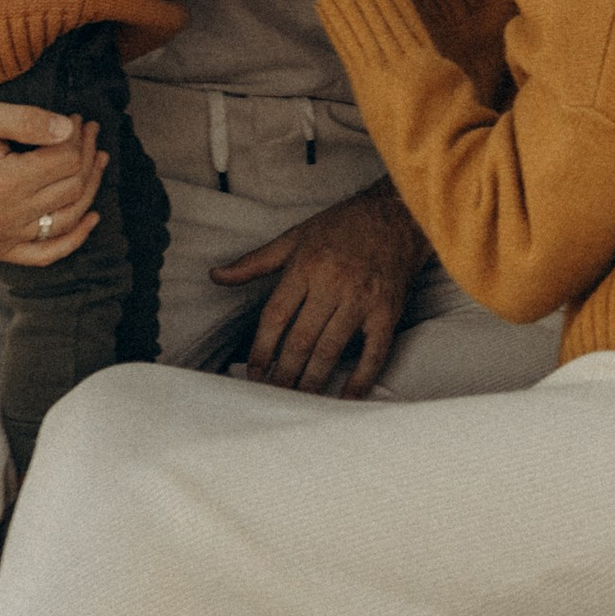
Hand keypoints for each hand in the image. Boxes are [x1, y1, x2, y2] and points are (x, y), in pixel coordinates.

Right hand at [0, 76, 108, 266]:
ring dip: (90, 188)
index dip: (79, 136)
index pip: (66, 160)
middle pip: (71, 186)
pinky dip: (73, 239)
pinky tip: (91, 217)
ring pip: (66, 217)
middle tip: (89, 131)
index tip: (77, 118)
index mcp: (4, 182)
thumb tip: (68, 128)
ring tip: (97, 160)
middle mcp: (6, 217)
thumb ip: (24, 120)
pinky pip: (45, 254)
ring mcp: (1, 239)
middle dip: (87, 154)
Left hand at [207, 180, 425, 395]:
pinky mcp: (388, 312)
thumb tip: (216, 275)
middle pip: (301, 340)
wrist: (398, 214)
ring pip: (331, 350)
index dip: (262, 349)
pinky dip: (361, 378)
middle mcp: (333, 284)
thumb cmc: (342, 225)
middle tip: (274, 396)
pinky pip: (374, 352)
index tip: (254, 373)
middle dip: (285, 373)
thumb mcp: (295, 237)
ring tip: (300, 401)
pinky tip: (346, 397)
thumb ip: (254, 262)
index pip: (276, 316)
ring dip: (313, 381)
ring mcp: (362, 300)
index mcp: (307, 266)